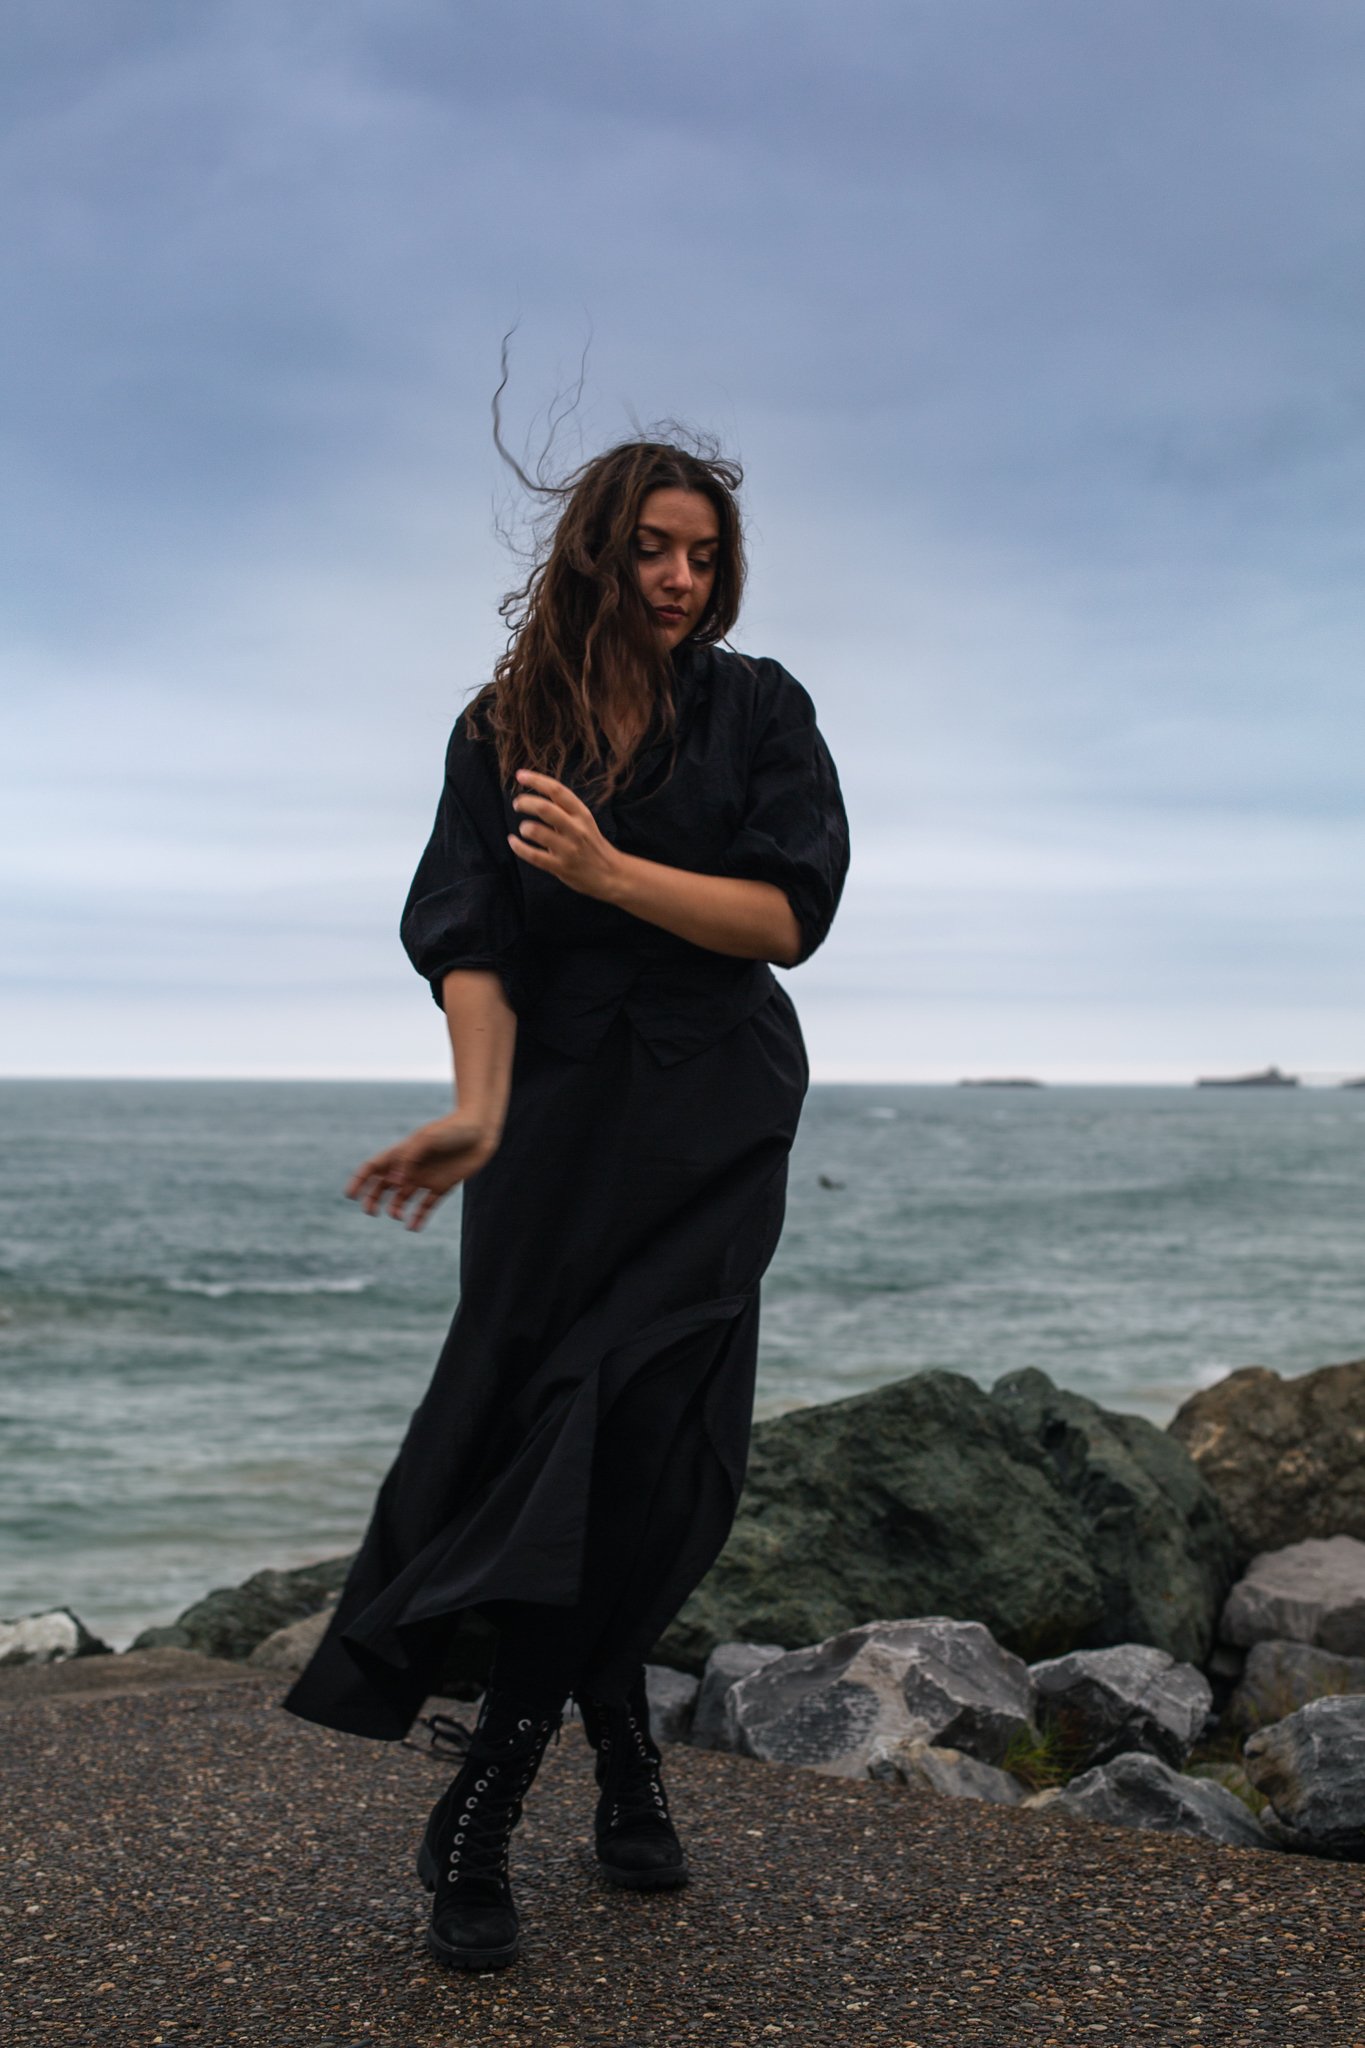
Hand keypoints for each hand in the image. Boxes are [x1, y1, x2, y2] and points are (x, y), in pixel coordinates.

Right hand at [346, 1112, 499, 1231]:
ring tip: (396, 1215)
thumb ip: (409, 1159)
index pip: (373, 1168)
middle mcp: (410, 1167)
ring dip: (394, 1209)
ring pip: (401, 1198)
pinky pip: (426, 1206)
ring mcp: (425, 1177)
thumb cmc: (452, 1129)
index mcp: (401, 1152)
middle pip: (383, 1186)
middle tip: (370, 1212)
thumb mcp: (427, 1140)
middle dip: (372, 1199)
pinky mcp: (442, 1186)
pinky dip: (418, 1218)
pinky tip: (412, 1227)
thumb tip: (396, 1183)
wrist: (480, 1131)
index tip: (350, 1195)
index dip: (359, 1181)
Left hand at [507, 768, 622, 898]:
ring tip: (524, 829)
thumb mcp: (584, 821)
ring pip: (537, 832)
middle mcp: (576, 829)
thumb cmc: (591, 843)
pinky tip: (513, 842)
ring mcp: (568, 849)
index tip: (520, 775)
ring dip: (524, 827)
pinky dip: (519, 847)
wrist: (611, 874)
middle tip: (517, 804)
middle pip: (545, 809)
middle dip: (525, 803)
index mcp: (581, 814)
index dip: (536, 780)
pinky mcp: (561, 867)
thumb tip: (537, 789)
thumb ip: (563, 808)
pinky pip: (534, 856)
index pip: (557, 791)